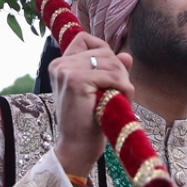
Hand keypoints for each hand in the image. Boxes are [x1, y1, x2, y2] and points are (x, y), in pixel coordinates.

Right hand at [49, 32, 134, 176]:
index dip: (104, 51)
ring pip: (110, 62)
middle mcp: (59, 64)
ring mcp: (66, 71)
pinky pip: (111, 76)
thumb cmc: (87, 121)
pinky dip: (123, 88)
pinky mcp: (76, 80)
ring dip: (123, 80)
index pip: (85, 39)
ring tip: (121, 99)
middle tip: (121, 92)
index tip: (111, 71)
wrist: (77, 147)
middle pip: (103, 51)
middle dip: (119, 70)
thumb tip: (127, 56)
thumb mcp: (98, 91)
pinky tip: (122, 100)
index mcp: (60, 64)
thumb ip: (110, 71)